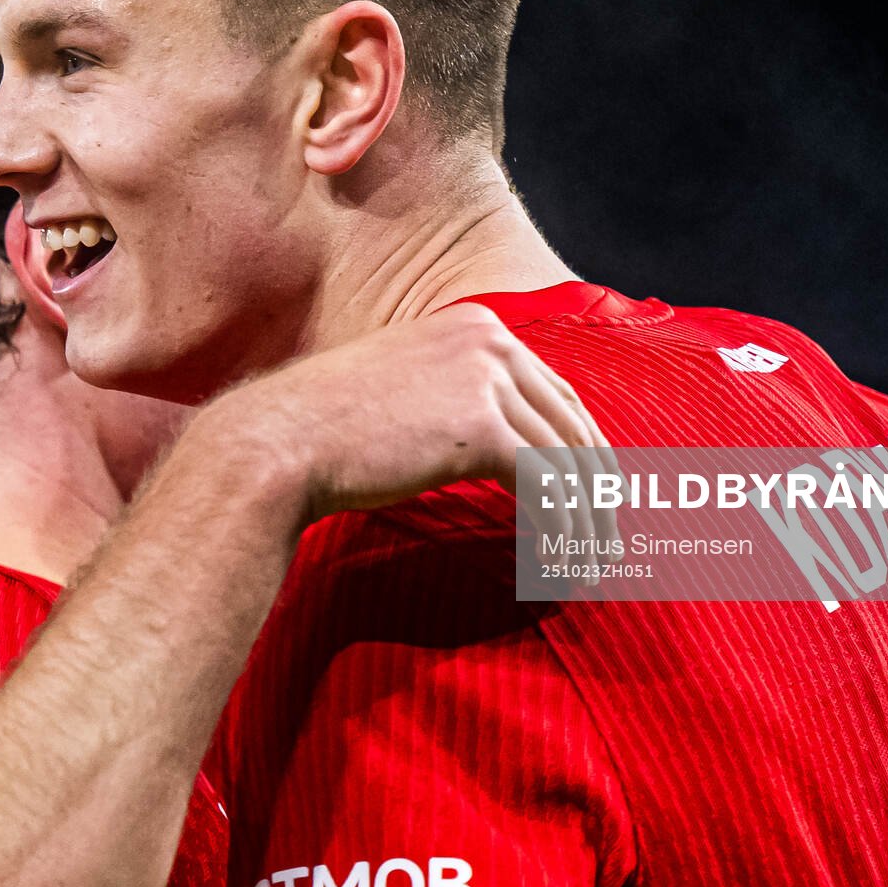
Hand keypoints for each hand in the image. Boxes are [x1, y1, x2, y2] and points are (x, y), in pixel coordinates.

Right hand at [208, 304, 615, 530]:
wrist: (279, 443)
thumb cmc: (328, 430)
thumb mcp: (405, 390)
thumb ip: (458, 398)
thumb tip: (505, 443)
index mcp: (476, 324)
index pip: (557, 389)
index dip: (585, 447)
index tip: (599, 494)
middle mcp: (490, 339)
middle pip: (573, 421)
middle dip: (599, 486)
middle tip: (608, 536)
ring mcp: (486, 379)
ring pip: (566, 459)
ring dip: (587, 518)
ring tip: (589, 563)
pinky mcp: (481, 428)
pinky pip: (545, 485)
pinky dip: (561, 527)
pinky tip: (560, 561)